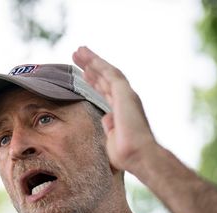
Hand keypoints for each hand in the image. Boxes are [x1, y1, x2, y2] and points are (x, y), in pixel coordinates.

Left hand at [72, 46, 155, 174]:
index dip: (95, 81)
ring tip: (78, 51)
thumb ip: (110, 127)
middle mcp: (125, 100)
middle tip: (77, 56)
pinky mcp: (124, 93)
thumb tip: (106, 119)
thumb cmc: (127, 154)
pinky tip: (88, 59)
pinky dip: (99, 65)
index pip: (106, 91)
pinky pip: (110, 74)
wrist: (139, 156)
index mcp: (122, 110)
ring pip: (107, 72)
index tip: (84, 74)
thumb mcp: (112, 139)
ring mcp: (126, 95)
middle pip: (105, 78)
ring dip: (92, 61)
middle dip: (91, 67)